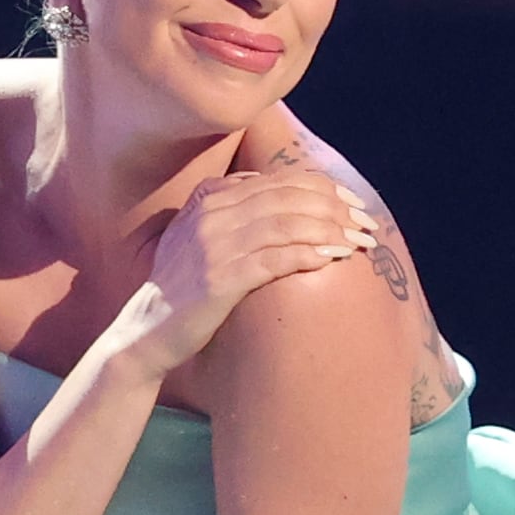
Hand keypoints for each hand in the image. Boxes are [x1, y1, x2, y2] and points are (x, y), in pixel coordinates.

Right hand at [113, 151, 375, 377]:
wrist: (148, 332)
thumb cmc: (185, 289)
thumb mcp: (200, 237)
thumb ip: (230, 210)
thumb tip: (268, 188)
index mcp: (210, 198)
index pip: (278, 181)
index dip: (323, 188)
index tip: (353, 202)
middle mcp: (210, 214)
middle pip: (287, 198)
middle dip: (335, 208)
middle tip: (366, 222)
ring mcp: (212, 245)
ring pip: (285, 225)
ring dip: (330, 230)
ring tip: (359, 241)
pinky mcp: (218, 279)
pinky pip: (273, 259)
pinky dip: (307, 254)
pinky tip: (331, 258)